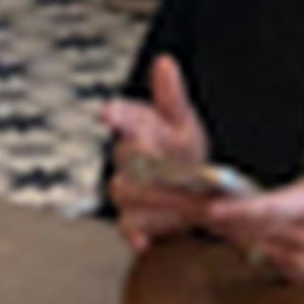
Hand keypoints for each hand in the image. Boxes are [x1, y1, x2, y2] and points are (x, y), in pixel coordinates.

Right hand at [105, 55, 218, 246]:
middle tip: (175, 169)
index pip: (121, 115)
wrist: (195, 189)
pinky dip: (135, 234)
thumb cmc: (182, 148)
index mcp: (136, 125)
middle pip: (124, 156)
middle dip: (149, 162)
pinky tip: (144, 241)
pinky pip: (127, 226)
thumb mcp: (183, 121)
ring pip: (125, 191)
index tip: (108, 114)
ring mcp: (125, 188)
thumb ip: (172, 95)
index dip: (115, 114)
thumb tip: (165, 62)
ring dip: (155, 196)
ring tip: (184, 200)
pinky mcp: (131, 219)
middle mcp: (124, 156)